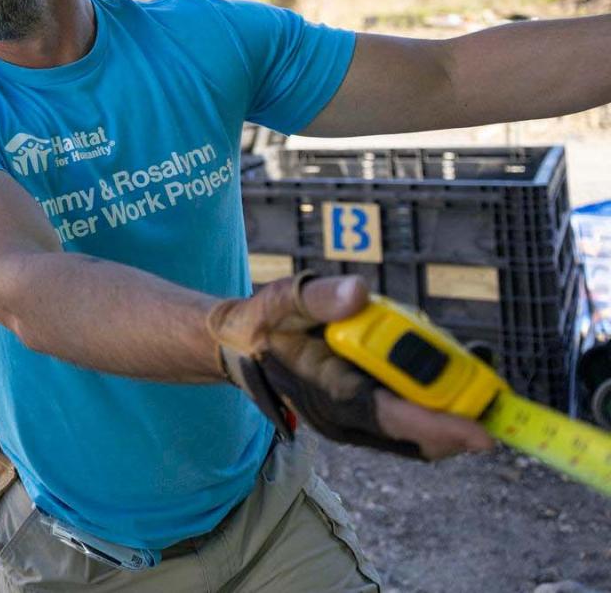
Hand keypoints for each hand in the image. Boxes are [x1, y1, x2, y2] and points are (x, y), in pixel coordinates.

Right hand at [207, 273, 494, 459]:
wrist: (244, 347)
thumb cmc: (266, 323)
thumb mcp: (283, 301)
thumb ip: (318, 297)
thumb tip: (359, 292)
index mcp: (326, 393)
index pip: (388, 417)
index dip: (438, 426)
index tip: (483, 431)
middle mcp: (344, 421)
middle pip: (418, 436)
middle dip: (460, 410)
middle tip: (483, 362)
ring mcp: (357, 425)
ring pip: (421, 434)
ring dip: (453, 404)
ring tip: (470, 357)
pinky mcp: (367, 420)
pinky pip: (414, 422)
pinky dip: (439, 401)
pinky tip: (449, 364)